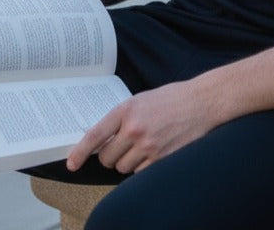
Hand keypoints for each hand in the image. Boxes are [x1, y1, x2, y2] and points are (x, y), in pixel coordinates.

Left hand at [67, 81, 216, 174]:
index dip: (80, 152)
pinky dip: (143, 168)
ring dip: (129, 162)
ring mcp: (148, 146)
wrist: (202, 102)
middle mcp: (135, 128)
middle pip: (107, 158)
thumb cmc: (171, 99)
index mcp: (127, 109)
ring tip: (145, 144)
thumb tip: (101, 139)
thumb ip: (121, 118)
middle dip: (112, 156)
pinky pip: (139, 173)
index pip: (95, 135)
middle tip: (124, 145)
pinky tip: (155, 151)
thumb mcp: (141, 101)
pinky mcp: (161, 159)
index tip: (71, 163)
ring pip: (123, 168)